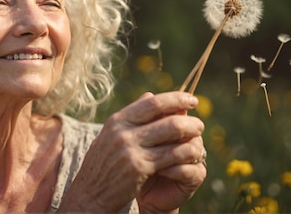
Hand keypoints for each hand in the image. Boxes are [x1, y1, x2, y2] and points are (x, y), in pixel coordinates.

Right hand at [58, 91, 205, 212]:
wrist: (90, 195)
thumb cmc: (102, 166)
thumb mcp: (110, 136)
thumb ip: (131, 117)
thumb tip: (150, 95)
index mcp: (116, 121)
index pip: (151, 102)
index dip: (175, 98)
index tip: (191, 99)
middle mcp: (122, 132)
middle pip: (165, 117)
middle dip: (187, 118)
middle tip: (199, 123)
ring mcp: (130, 149)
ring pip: (171, 134)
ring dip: (190, 134)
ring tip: (199, 138)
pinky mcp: (139, 168)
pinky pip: (171, 156)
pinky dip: (186, 153)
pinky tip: (193, 155)